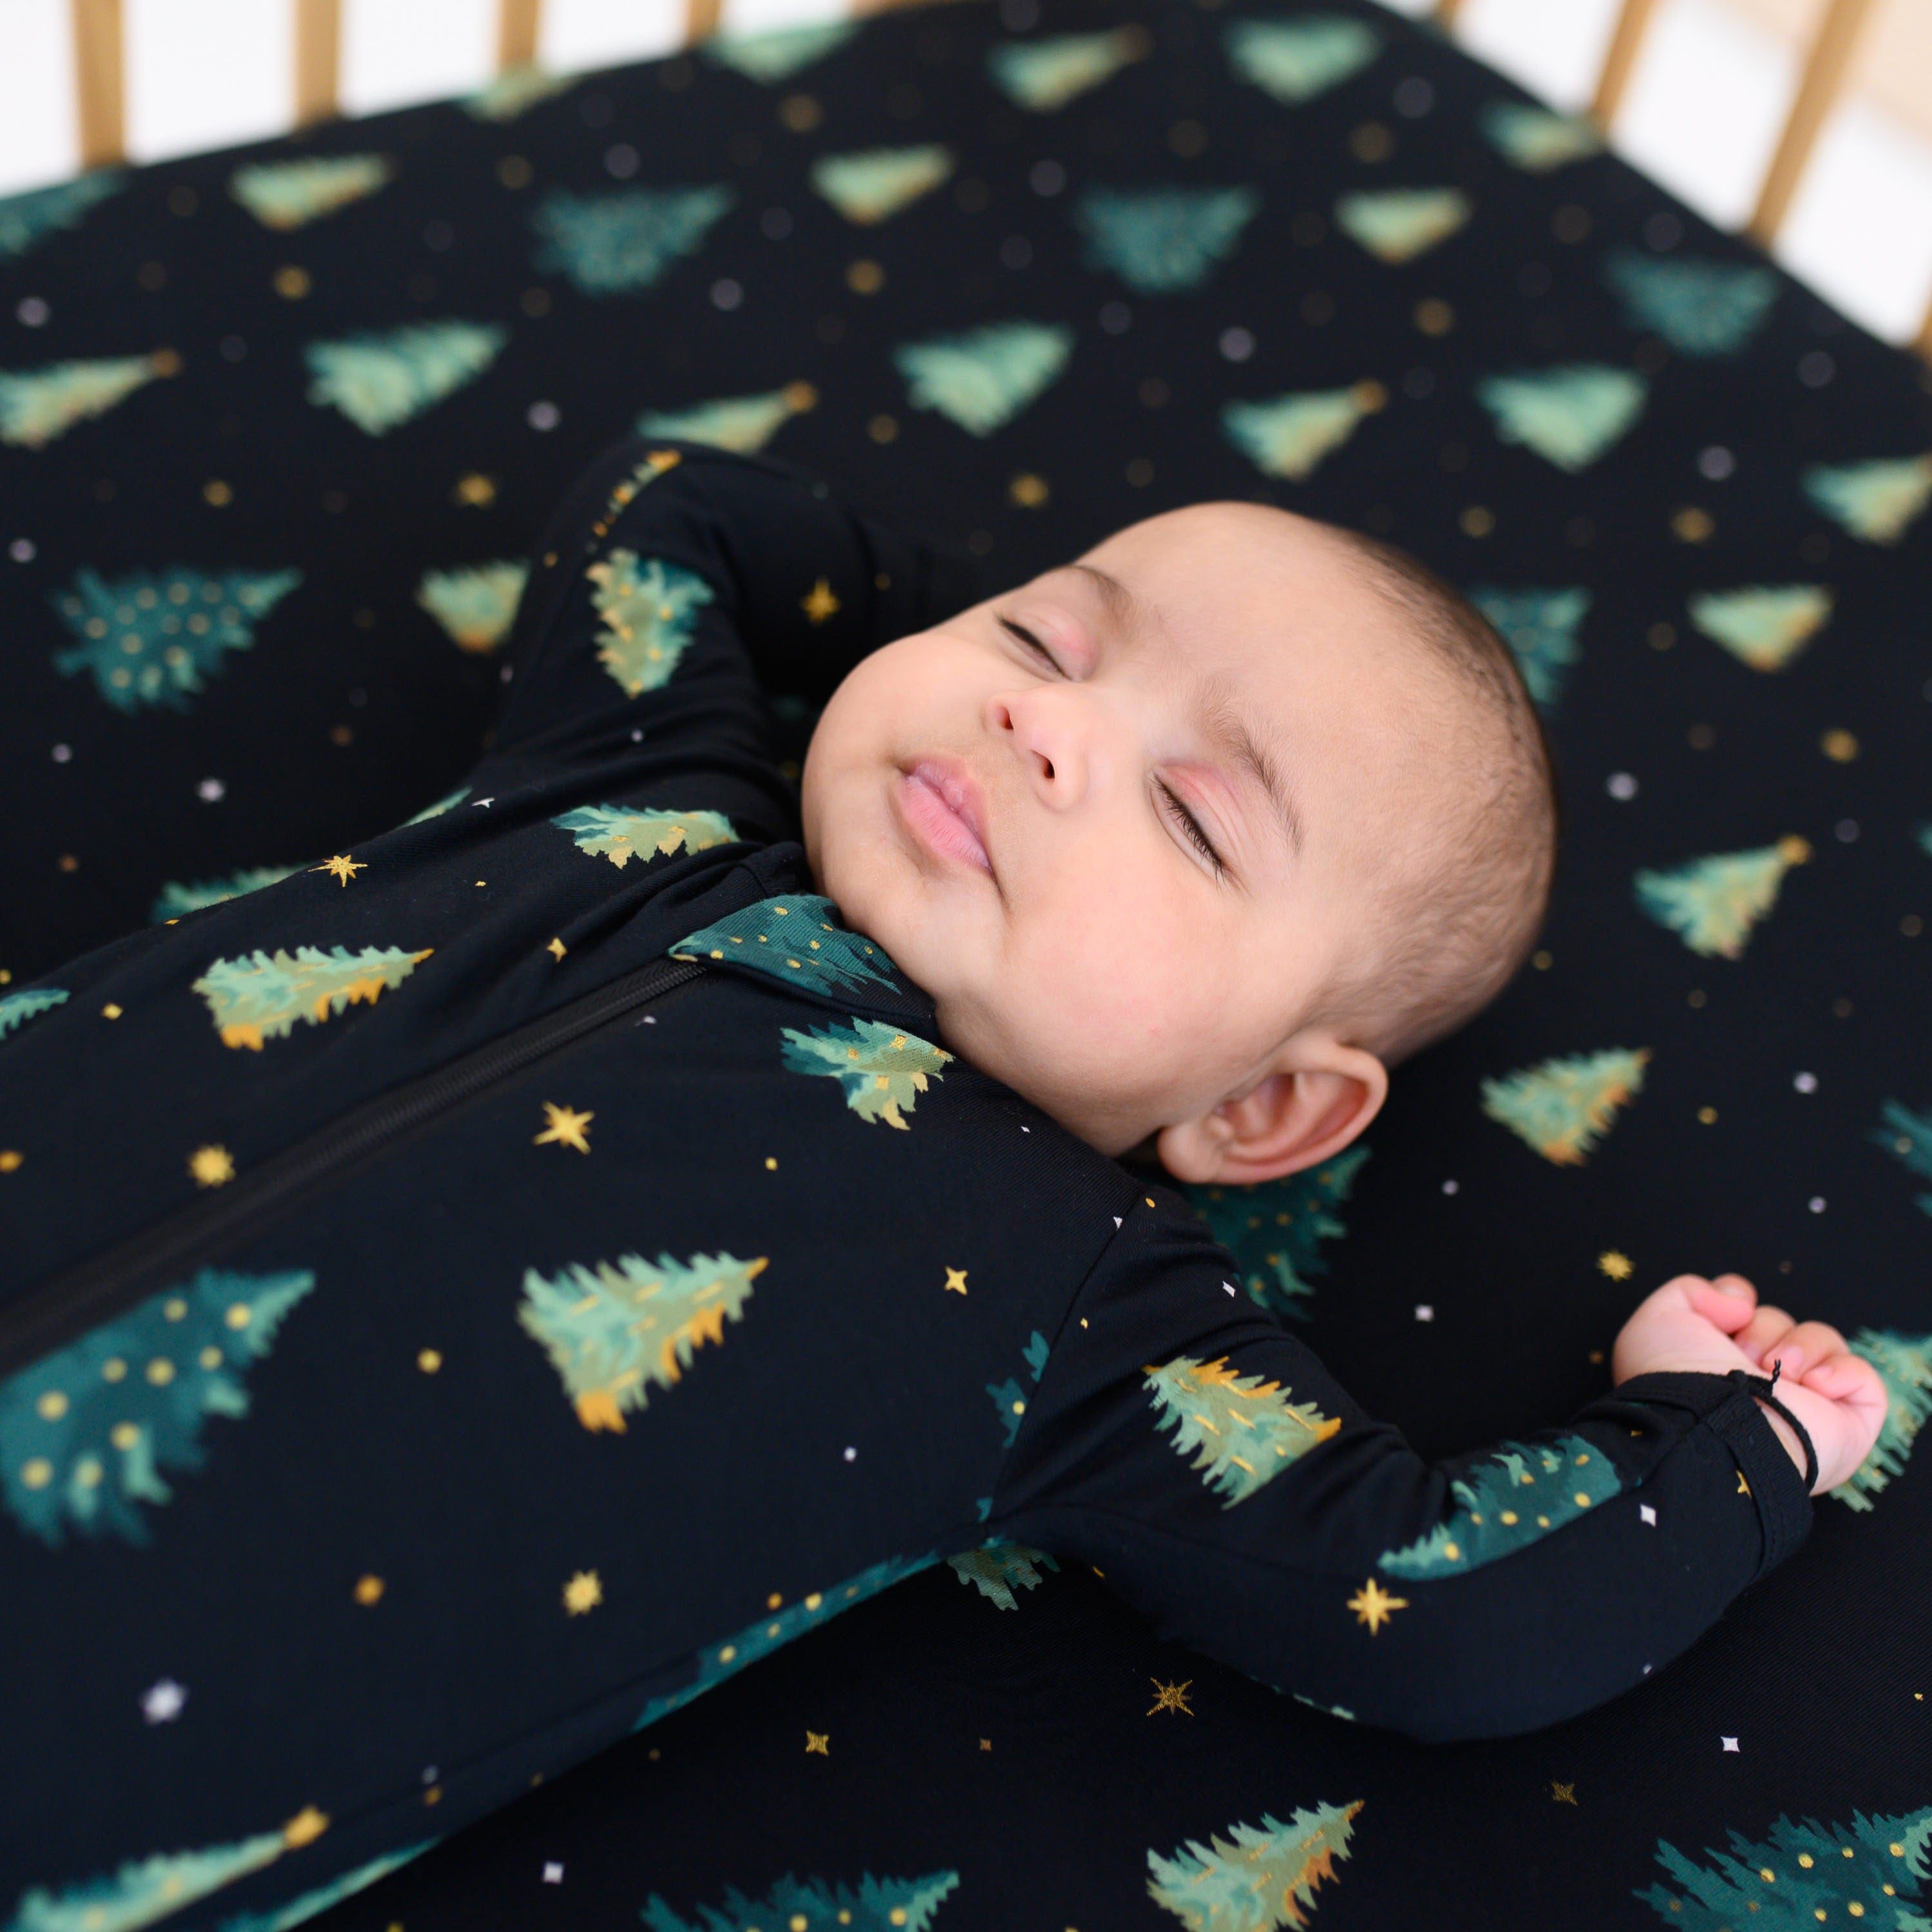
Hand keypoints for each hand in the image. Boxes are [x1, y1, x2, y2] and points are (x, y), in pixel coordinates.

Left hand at [1611, 1273, 1886, 1496]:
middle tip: (1743, 1357)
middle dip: (1762, 1329)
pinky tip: (1811, 1386)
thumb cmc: (1679, 1380)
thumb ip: (1691, 1292)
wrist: (1713, 1430)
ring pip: (1822, 1340)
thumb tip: (1741, 1302)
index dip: (1739, 1301)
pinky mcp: (1848, 1425)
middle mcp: (1763, 1386)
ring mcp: (1808, 1406)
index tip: (1730, 1314)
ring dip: (1797, 1347)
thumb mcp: (1658, 1321)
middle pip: (1781, 1322)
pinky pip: (1863, 1378)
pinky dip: (1840, 1372)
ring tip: (1774, 1373)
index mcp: (1720, 1366)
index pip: (1748, 1314)